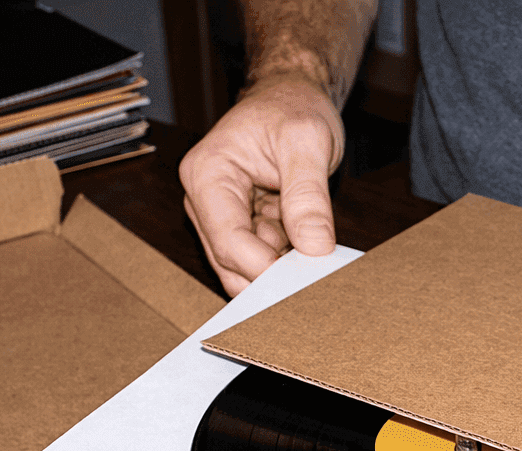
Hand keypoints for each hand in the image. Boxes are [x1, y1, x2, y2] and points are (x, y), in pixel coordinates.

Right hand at [179, 74, 344, 295]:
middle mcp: (205, 199)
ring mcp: (221, 216)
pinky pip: (262, 259)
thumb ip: (308, 195)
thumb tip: (314, 247)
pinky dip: (287, 262)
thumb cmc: (293, 107)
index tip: (306, 281)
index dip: (266, 268)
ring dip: (282, 270)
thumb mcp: (307, 141)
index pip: (229, 240)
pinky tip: (310, 250)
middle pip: (231, 262)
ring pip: (245, 269)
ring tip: (317, 258)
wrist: (292, 96)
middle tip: (317, 283)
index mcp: (207, 174)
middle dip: (273, 276)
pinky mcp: (242, 225)